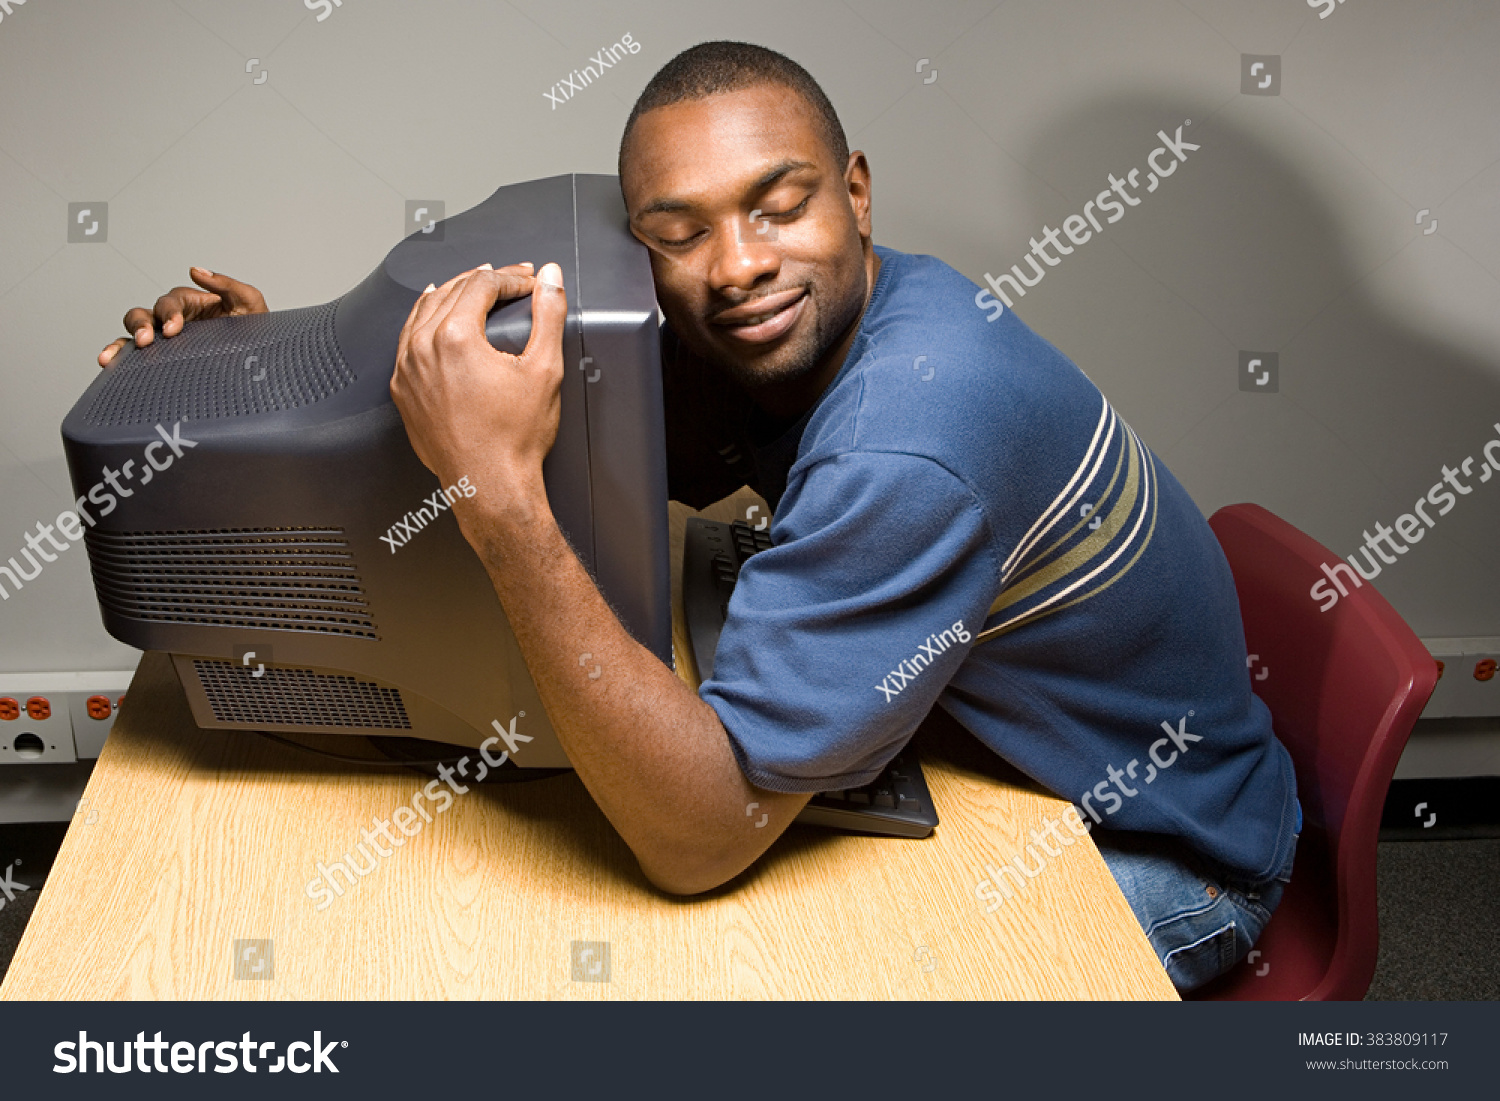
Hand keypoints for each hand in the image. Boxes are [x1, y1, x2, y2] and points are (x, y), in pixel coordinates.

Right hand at [98, 267, 267, 366]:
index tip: (174, 328)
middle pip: (145, 313)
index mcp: (193, 304)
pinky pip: (134, 356)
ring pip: (134, 333)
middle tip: (146, 341)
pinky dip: (119, 357)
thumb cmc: (257, 332)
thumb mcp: (250, 303)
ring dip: (124, 341)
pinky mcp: (165, 360)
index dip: (169, 312)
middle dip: (141, 325)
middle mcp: (176, 319)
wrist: (263, 364)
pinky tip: (109, 363)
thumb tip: (196, 270)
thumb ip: (227, 284)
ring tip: (115, 356)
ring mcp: (168, 340)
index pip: (171, 301)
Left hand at [390, 260, 566, 500]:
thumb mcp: (544, 370)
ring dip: (452, 293)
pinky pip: (407, 340)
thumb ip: (549, 316)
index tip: (529, 283)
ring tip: (475, 287)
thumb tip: (550, 280)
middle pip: (452, 291)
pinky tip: (434, 316)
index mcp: (454, 338)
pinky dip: (424, 320)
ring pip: (424, 310)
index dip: (512, 277)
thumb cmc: (513, 440)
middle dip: (486, 280)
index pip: (482, 284)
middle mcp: (422, 349)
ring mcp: (407, 370)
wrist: (488, 486)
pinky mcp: (402, 390)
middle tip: (512, 281)